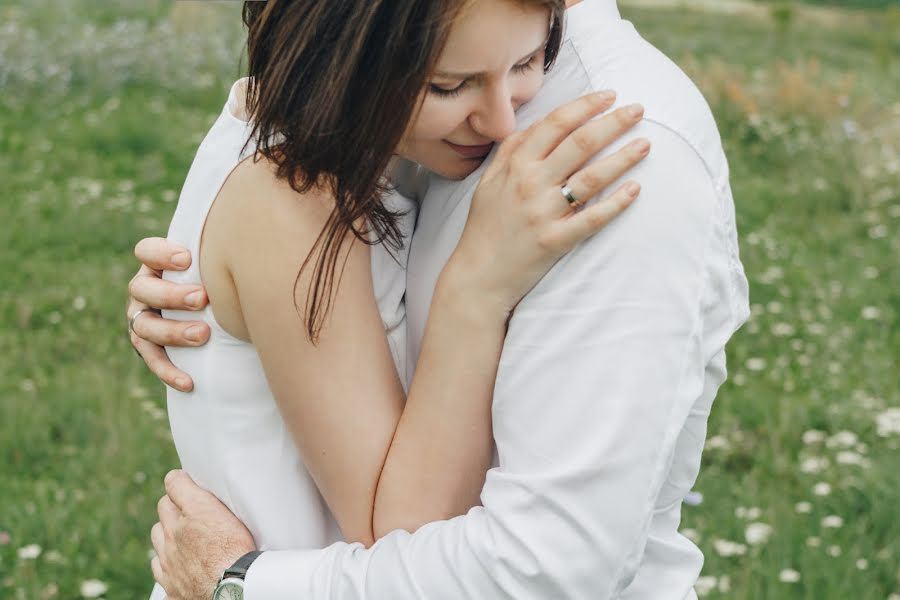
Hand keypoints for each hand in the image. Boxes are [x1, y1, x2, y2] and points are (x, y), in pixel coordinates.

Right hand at [127, 237, 210, 391]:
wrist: (221, 312)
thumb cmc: (223, 281)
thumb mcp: (219, 266)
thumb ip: (225, 254)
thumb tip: (257, 235)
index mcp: (157, 264)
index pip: (145, 251)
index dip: (160, 254)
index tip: (187, 260)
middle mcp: (144, 290)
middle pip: (142, 289)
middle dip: (171, 295)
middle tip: (201, 299)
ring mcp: (143, 318)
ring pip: (144, 326)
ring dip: (172, 331)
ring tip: (203, 334)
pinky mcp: (149, 346)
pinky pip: (153, 360)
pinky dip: (169, 371)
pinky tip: (189, 382)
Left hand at [151, 470, 255, 599]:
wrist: (233, 588)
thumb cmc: (235, 550)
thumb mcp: (223, 509)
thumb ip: (195, 492)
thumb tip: (175, 476)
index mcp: (190, 512)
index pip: (174, 483)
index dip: (182, 481)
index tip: (188, 482)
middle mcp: (173, 535)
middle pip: (164, 509)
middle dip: (174, 505)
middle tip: (192, 509)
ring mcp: (169, 561)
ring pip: (157, 538)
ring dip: (167, 533)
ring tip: (186, 536)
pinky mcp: (171, 585)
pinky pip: (159, 567)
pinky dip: (166, 562)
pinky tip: (182, 562)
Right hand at [449, 91, 648, 312]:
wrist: (478, 275)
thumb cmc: (486, 226)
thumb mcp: (489, 180)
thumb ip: (512, 150)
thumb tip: (539, 124)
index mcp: (515, 164)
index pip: (556, 123)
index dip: (586, 105)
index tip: (611, 95)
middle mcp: (530, 183)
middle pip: (580, 142)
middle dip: (614, 121)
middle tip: (639, 110)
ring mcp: (543, 212)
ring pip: (592, 177)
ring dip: (623, 157)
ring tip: (645, 144)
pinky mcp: (555, 240)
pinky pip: (592, 218)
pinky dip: (616, 203)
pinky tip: (635, 189)